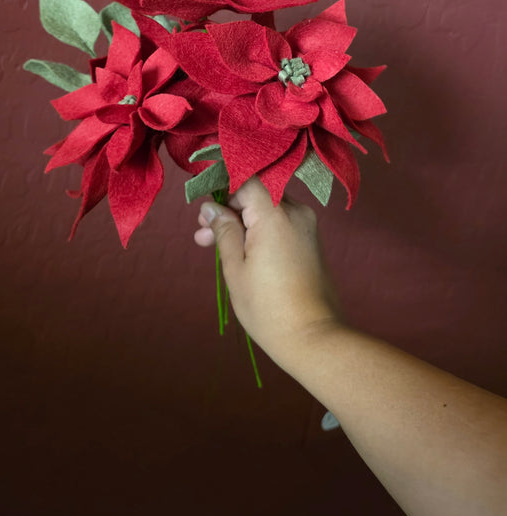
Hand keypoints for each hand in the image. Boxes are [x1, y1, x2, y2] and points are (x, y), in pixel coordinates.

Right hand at [195, 177, 342, 371]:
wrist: (313, 337)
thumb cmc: (268, 306)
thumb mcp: (235, 268)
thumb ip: (223, 231)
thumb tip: (212, 208)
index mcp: (275, 213)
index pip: (246, 178)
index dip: (222, 186)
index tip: (204, 207)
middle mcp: (295, 211)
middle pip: (256, 193)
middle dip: (228, 209)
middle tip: (202, 235)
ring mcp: (306, 225)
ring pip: (267, 208)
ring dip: (242, 221)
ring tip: (215, 245)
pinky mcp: (310, 240)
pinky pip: (280, 222)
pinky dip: (260, 229)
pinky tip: (240, 250)